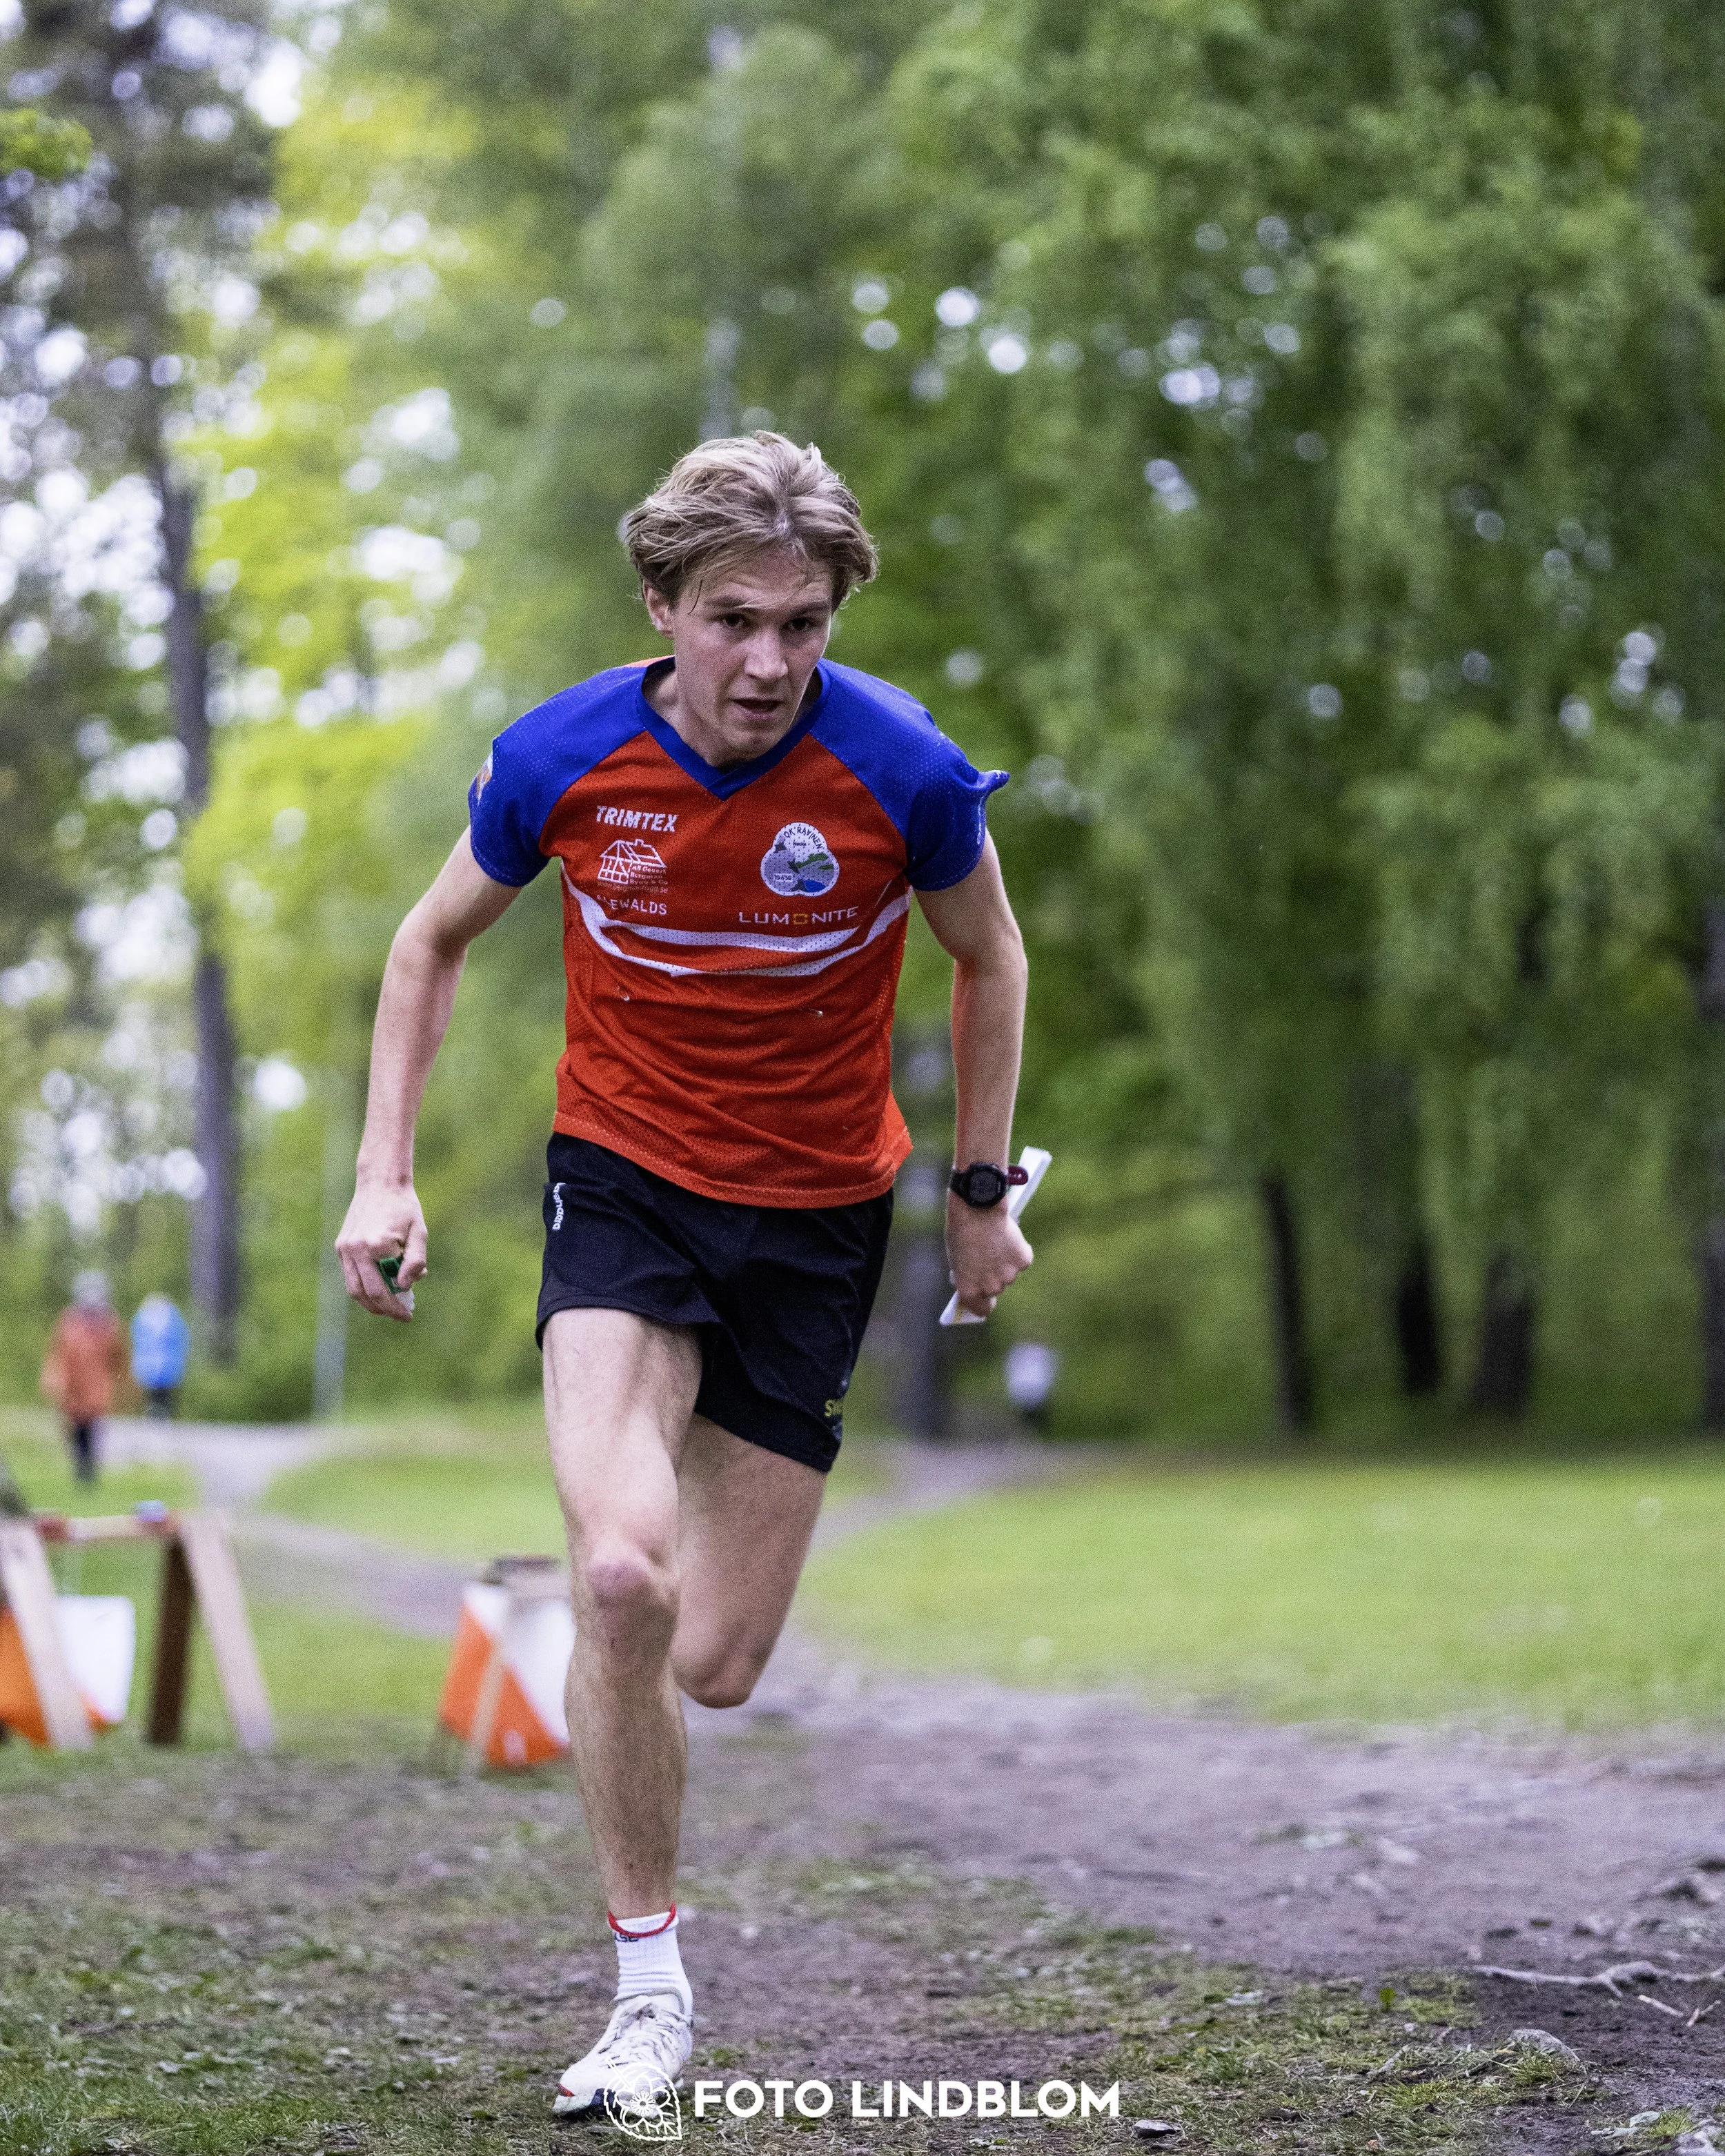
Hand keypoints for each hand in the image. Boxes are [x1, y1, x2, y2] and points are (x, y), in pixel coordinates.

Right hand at [336, 1178, 427, 1322]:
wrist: (380, 1183)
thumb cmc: (404, 1208)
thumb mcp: (419, 1233)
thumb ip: (414, 1261)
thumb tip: (404, 1287)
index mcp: (377, 1245)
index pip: (386, 1288)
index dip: (397, 1305)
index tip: (408, 1315)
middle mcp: (356, 1249)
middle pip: (367, 1293)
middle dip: (384, 1310)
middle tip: (400, 1316)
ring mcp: (345, 1248)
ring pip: (353, 1289)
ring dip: (370, 1304)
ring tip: (388, 1309)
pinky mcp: (340, 1246)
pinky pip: (350, 1276)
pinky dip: (363, 1288)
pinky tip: (378, 1291)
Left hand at [945, 1192, 1032, 1318]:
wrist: (977, 1208)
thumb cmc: (961, 1230)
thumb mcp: (957, 1258)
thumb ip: (968, 1274)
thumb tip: (977, 1279)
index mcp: (970, 1289)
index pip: (981, 1309)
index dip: (982, 1303)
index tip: (983, 1297)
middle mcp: (991, 1287)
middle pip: (996, 1289)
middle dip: (992, 1276)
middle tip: (986, 1256)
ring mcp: (1009, 1275)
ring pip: (1009, 1273)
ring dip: (1005, 1262)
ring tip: (995, 1241)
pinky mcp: (1023, 1260)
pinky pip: (1021, 1259)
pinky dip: (1017, 1250)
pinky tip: (1007, 1235)